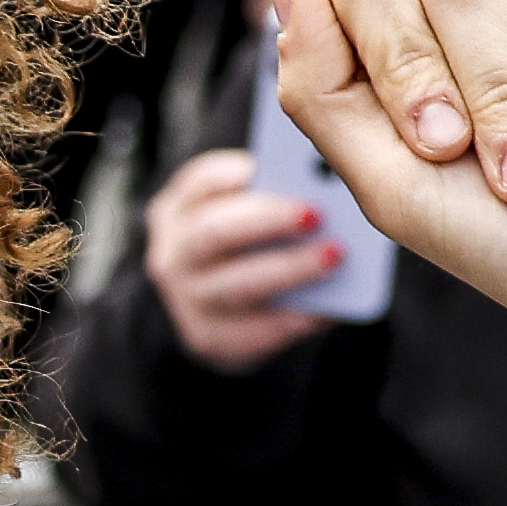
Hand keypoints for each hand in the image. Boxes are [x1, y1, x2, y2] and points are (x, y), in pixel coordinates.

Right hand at [134, 143, 362, 366]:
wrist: (218, 318)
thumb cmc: (243, 250)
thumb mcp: (242, 216)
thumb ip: (270, 201)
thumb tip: (326, 191)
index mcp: (177, 208)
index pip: (203, 181)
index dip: (241, 172)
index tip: (282, 165)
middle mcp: (172, 254)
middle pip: (214, 231)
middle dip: (268, 220)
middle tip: (317, 213)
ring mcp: (185, 300)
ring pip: (237, 284)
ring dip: (289, 269)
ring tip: (334, 256)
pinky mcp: (206, 340)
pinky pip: (253, 331)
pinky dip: (293, 318)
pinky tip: (328, 307)